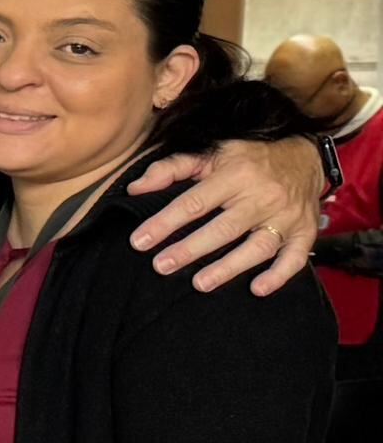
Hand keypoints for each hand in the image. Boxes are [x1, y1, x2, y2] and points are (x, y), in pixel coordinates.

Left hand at [128, 135, 322, 293]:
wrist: (306, 157)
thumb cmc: (249, 159)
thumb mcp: (211, 153)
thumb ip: (172, 168)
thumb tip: (136, 189)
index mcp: (236, 175)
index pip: (195, 202)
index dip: (165, 223)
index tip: (139, 242)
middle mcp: (264, 196)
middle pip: (224, 228)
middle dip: (191, 249)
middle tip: (162, 266)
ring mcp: (287, 216)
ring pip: (258, 246)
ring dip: (229, 268)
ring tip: (199, 284)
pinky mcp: (305, 232)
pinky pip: (296, 257)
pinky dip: (279, 275)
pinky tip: (257, 288)